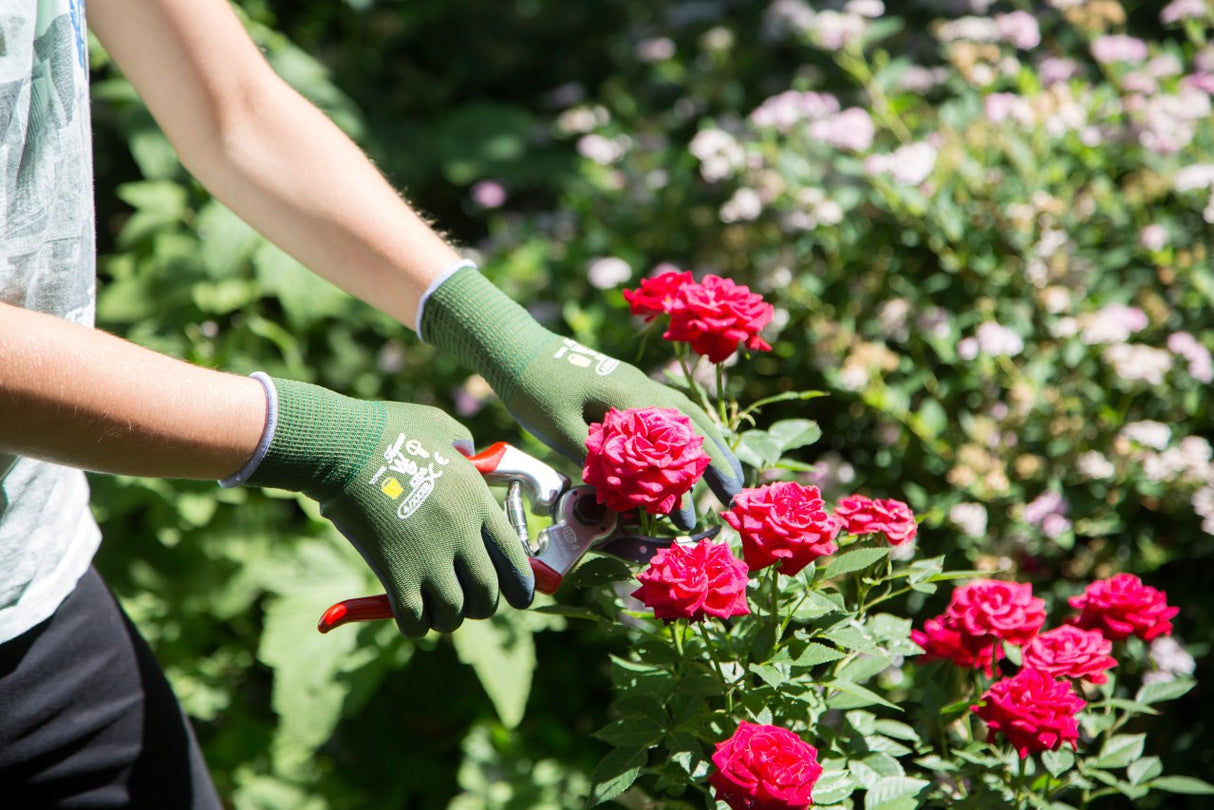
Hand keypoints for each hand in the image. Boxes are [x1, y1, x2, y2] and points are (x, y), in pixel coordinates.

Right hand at [238, 375, 533, 635]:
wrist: (342, 446)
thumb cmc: (387, 430)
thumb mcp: (440, 427)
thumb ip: (462, 444)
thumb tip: (467, 453)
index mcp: (477, 501)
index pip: (515, 558)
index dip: (521, 586)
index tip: (518, 598)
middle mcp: (462, 534)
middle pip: (488, 593)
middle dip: (481, 606)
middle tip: (467, 603)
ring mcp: (431, 557)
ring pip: (455, 613)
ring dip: (446, 617)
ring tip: (434, 610)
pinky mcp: (396, 574)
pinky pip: (416, 621)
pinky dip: (415, 625)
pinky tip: (407, 616)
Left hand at [420, 268, 743, 525]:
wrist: (516, 349)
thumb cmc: (534, 389)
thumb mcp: (561, 430)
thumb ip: (598, 461)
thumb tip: (629, 498)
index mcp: (632, 397)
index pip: (681, 440)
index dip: (703, 473)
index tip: (714, 503)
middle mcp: (644, 388)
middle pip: (696, 426)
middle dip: (719, 461)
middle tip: (736, 495)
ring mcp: (637, 384)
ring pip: (686, 416)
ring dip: (706, 446)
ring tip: (723, 477)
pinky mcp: (625, 387)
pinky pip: (667, 412)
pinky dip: (685, 433)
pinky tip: (688, 452)